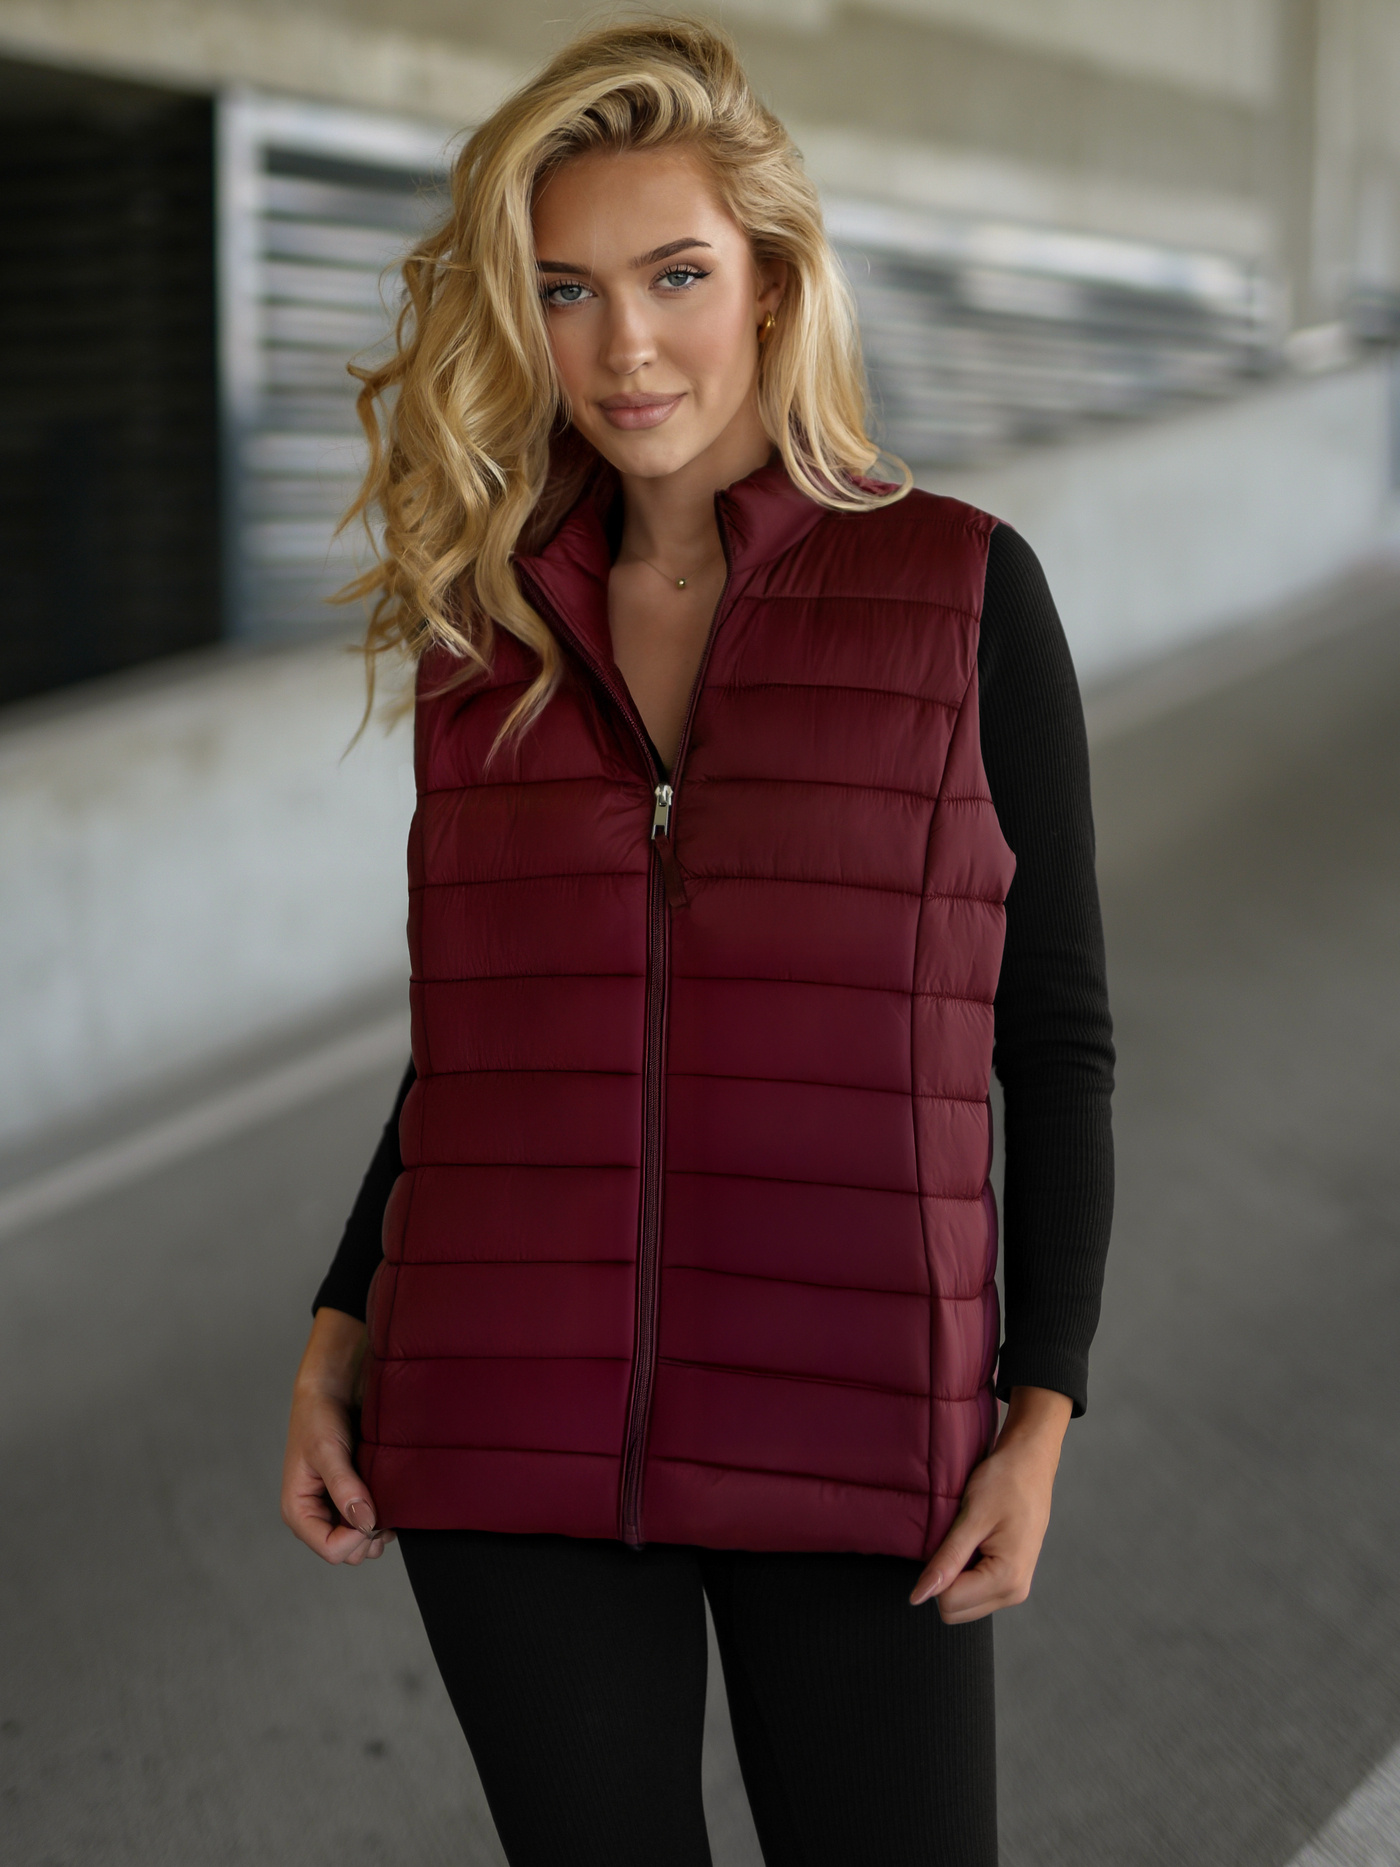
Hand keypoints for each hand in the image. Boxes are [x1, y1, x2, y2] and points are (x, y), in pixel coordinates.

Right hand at [281, 1307, 394, 1565]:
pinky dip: (384, 1516)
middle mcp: (316, 1515)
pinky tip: (391, 1497)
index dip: (357, 1538)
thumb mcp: (328, 1450)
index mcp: (299, 1511)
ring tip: (389, 1500)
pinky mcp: (353, 1497)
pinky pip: (371, 1523)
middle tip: (385, 1505)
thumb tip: (364, 1522)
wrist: (333, 1388)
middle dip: (369, 1535)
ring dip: (378, 1528)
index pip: (332, 1551)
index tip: (375, 1512)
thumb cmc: (319, 1415)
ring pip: (362, 1542)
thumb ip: (344, 1487)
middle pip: (349, 1552)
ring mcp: (335, 1508)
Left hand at [909, 1385, 1071, 1621]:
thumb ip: (947, 1561)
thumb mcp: (972, 1518)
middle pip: (955, 1609)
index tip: (948, 1539)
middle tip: (959, 1538)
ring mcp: (1015, 1588)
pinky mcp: (1011, 1579)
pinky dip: (966, 1572)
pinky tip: (977, 1542)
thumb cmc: (1005, 1482)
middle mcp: (1014, 1592)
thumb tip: (918, 1597)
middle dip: (946, 1578)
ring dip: (956, 1575)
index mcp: (1007, 1579)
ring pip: (963, 1604)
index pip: (949, 1601)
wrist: (1030, 1463)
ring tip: (971, 1538)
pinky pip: (975, 1591)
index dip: (937, 1573)